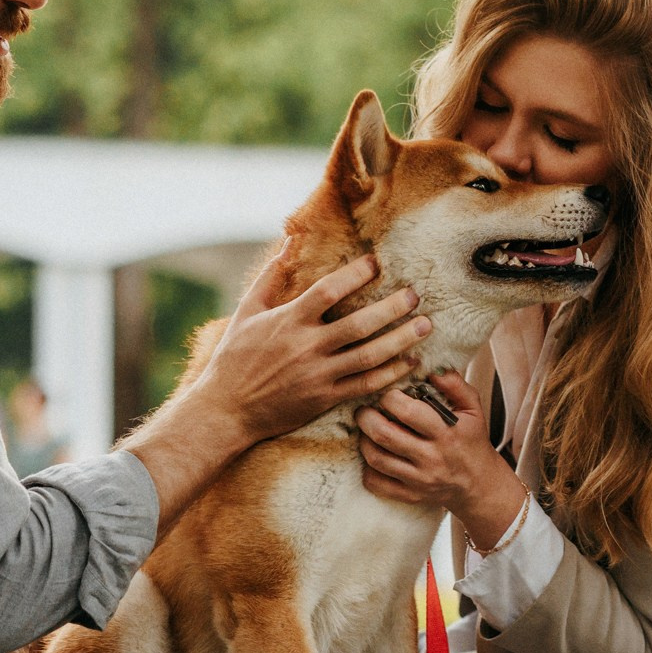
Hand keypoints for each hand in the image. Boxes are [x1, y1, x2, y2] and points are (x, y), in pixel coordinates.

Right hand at [194, 252, 430, 444]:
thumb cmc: (234, 357)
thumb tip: (288, 243)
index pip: (329, 290)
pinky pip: (366, 384)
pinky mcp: (325, 398)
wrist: (227, 410)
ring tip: (424, 325)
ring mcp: (319, 374)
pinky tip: (410, 362)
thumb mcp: (247, 311)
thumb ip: (270, 277)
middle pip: (360, 324)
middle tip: (414, 295)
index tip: (376, 262)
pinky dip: (391, 373)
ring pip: (369, 355)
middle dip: (392, 308)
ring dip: (401, 340)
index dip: (356, 274)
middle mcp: (307, 346)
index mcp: (289, 320)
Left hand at [357, 371, 527, 546]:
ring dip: (363, 440)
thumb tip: (432, 368)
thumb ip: (455, 385)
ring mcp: (419, 479)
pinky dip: (367, 468)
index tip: (386, 393)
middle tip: (364, 409)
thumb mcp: (472, 409)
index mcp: (446, 433)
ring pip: (376, 458)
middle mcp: (431, 457)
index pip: (408, 412)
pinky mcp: (410, 495)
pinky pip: (376, 483)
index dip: (389, 398)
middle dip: (366, 417)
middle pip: (385, 435)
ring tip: (366, 430)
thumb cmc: (471, 440)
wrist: (479, 484)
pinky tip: (372, 454)